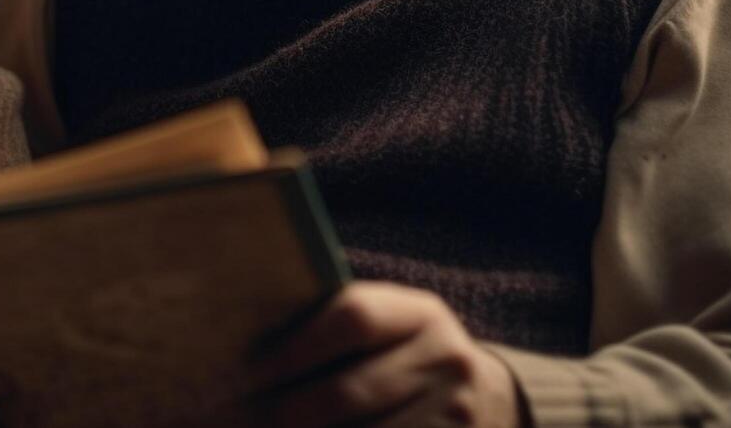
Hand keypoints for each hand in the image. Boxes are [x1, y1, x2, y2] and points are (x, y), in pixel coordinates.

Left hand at [242, 281, 525, 426]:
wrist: (483, 400)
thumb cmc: (402, 357)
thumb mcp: (388, 329)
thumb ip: (334, 324)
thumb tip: (251, 348)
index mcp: (423, 314)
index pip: (355, 316)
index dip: (297, 346)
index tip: (250, 369)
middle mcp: (448, 361)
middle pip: (351, 391)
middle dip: (292, 409)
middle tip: (247, 415)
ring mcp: (456, 415)